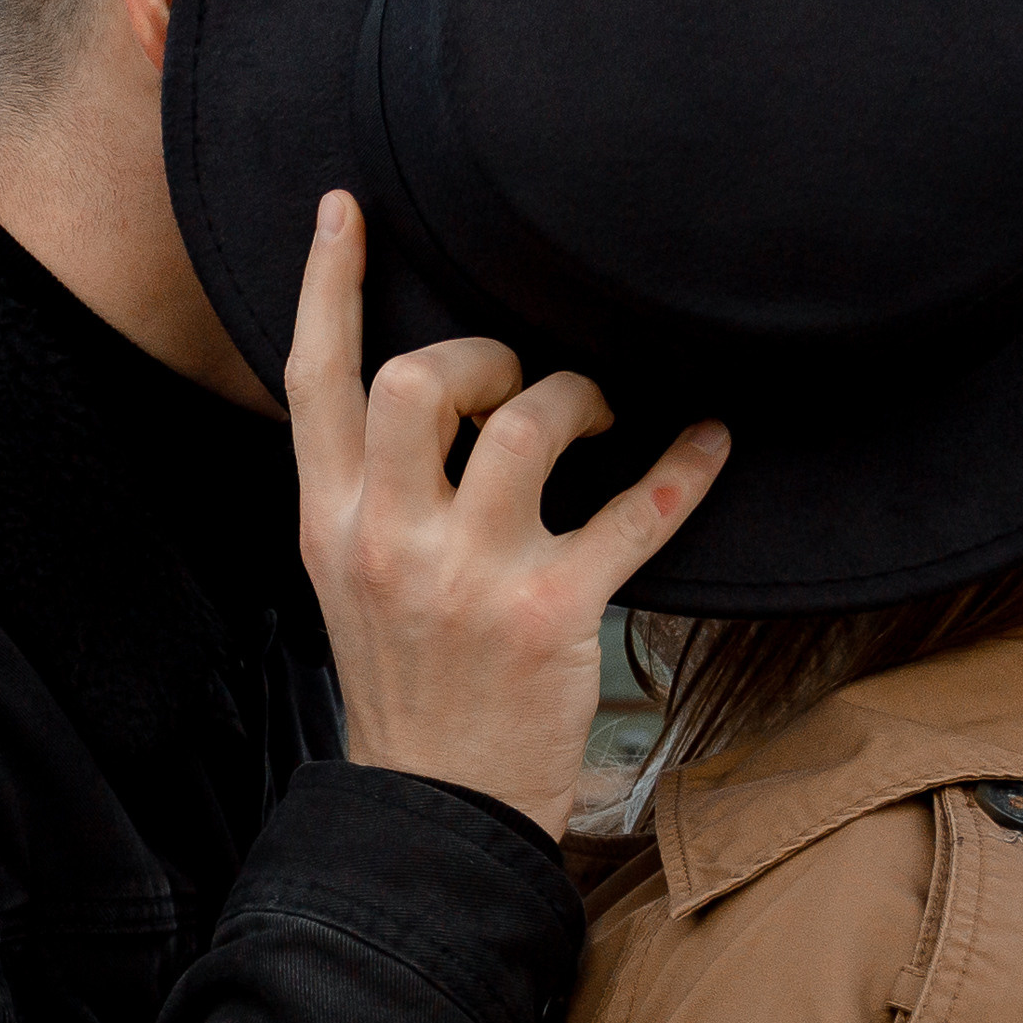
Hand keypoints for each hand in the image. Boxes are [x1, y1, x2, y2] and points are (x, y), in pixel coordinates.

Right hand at [286, 191, 729, 840]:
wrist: (436, 814)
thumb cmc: (410, 685)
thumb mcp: (350, 583)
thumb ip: (373, 492)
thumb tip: (436, 399)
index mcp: (330, 524)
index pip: (312, 379)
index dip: (324, 282)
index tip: (346, 208)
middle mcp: (389, 540)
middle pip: (420, 381)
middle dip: (484, 356)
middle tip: (518, 381)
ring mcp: (470, 578)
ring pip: (529, 425)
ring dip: (578, 398)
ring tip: (598, 417)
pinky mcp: (552, 613)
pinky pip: (636, 509)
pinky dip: (685, 465)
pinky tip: (710, 442)